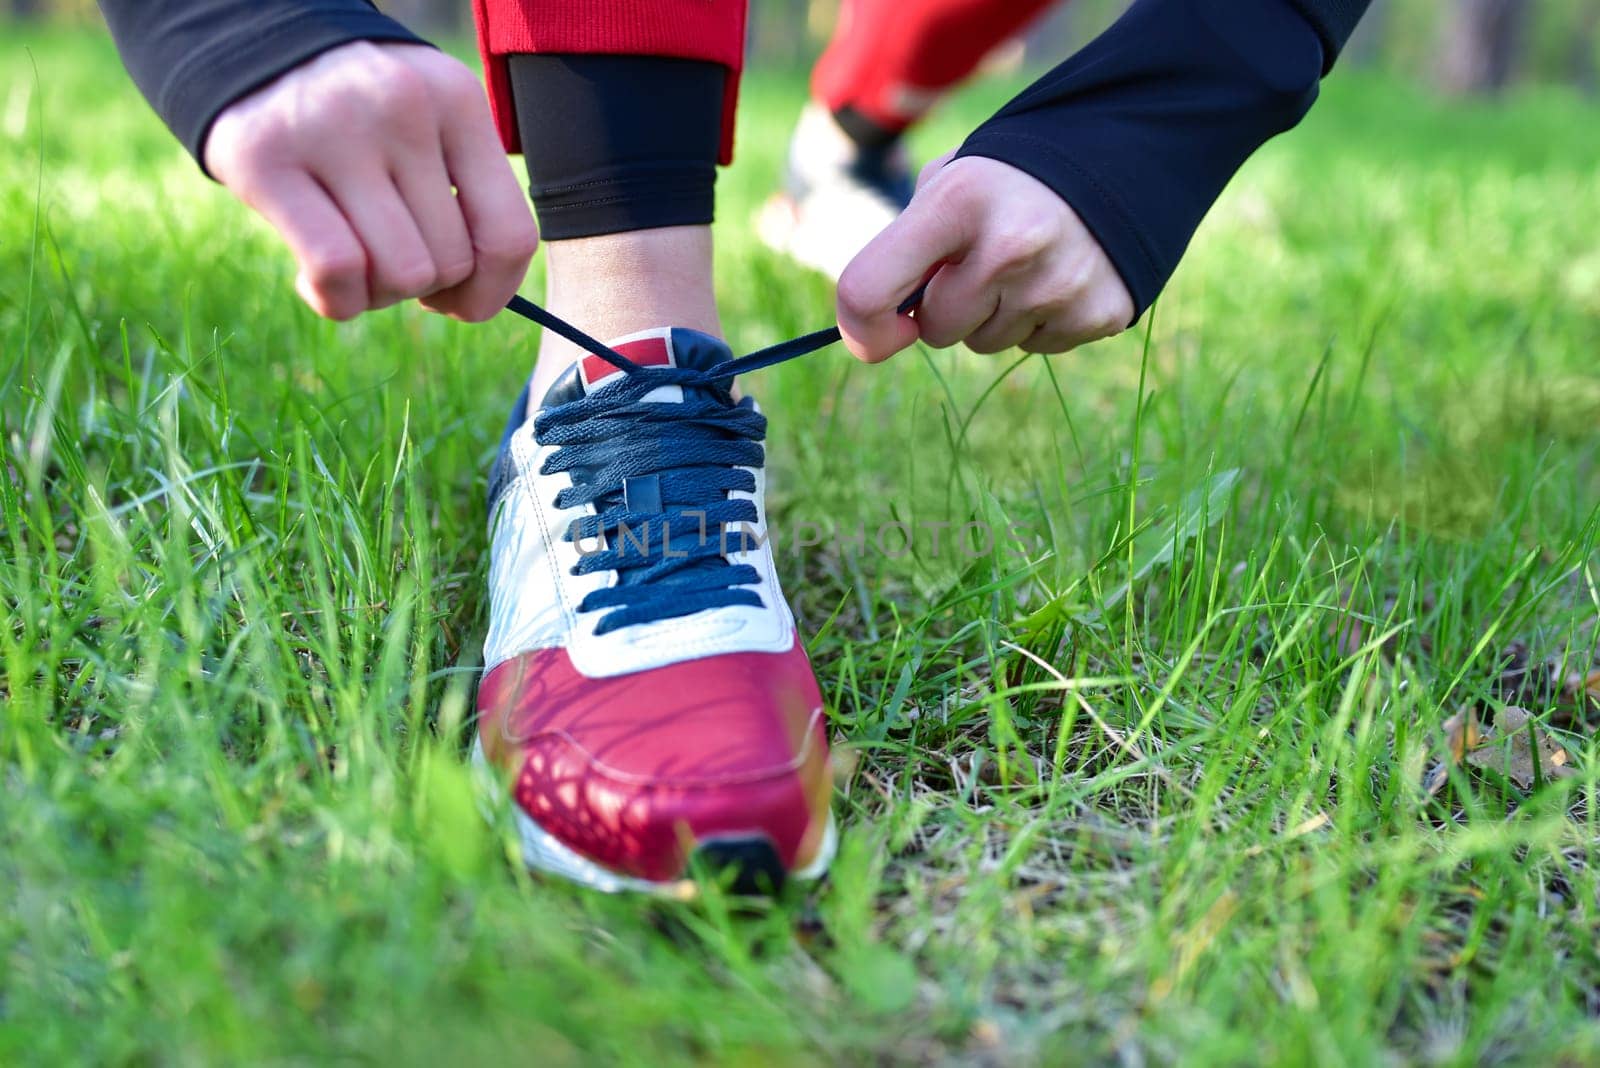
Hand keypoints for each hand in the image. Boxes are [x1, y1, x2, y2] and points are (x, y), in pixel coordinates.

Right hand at [205, 41, 537, 321]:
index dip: (489, 290)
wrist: (250, 52)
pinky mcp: (265, 159)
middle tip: (384, 257)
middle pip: (450, 263)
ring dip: (376, 295)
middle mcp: (402, 105)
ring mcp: (333, 129)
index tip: (456, 294)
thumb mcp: (429, 128)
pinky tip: (313, 278)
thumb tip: (477, 300)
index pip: (511, 235)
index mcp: (456, 100)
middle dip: (422, 288)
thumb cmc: (358, 118)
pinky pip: (337, 270)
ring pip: (400, 275)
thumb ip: (468, 200)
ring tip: (349, 260)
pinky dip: (335, 298)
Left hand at [836, 153, 1133, 361]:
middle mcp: (1008, 246)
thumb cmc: (1007, 180)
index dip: (860, 326)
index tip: (884, 330)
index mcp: (956, 202)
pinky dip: (1039, 321)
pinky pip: (1034, 346)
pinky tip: (1059, 275)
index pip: (868, 290)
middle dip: (946, 308)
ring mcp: (1058, 285)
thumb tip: (886, 322)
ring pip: (985, 343)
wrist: (1121, 159)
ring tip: (1025, 263)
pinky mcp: (1098, 314)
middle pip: (937, 330)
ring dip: (994, 315)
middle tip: (979, 263)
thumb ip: (906, 247)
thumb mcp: (950, 183)